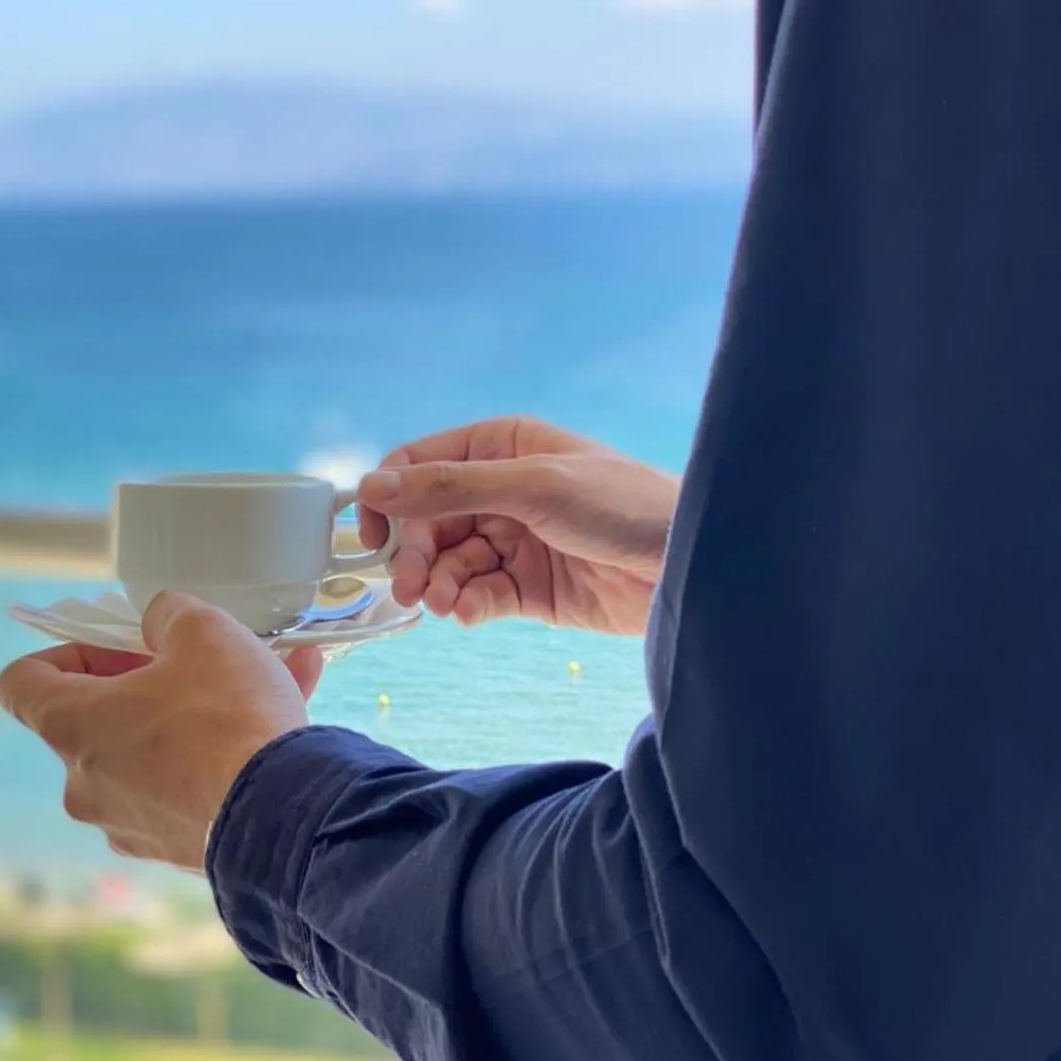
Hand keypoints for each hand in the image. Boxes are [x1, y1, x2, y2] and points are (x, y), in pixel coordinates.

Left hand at [0, 592, 323, 870]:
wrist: (281, 817)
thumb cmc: (227, 718)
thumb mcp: (202, 631)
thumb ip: (168, 613)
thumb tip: (159, 623)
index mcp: (72, 727)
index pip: (21, 683)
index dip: (65, 651)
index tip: (117, 645)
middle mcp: (85, 784)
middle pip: (97, 719)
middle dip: (149, 681)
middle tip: (198, 660)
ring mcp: (127, 823)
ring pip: (154, 751)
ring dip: (197, 713)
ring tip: (268, 676)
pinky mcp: (174, 847)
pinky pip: (189, 785)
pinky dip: (222, 754)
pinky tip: (285, 719)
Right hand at [356, 416, 678, 635]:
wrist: (689, 564)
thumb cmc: (623, 505)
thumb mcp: (534, 486)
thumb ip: (450, 487)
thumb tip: (372, 485)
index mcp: (501, 446)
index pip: (419, 464)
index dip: (388, 497)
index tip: (371, 536)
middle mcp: (502, 490)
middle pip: (427, 520)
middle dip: (413, 553)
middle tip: (408, 588)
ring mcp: (515, 539)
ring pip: (449, 562)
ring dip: (436, 584)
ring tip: (442, 605)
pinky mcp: (529, 587)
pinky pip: (477, 594)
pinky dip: (464, 605)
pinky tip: (466, 613)